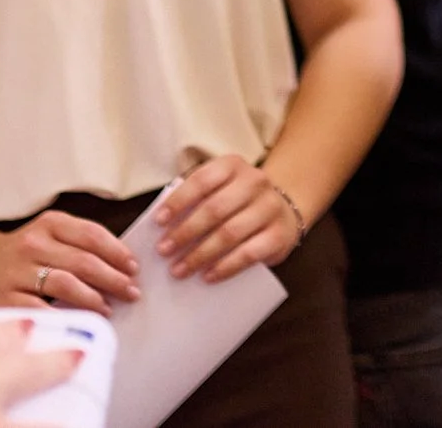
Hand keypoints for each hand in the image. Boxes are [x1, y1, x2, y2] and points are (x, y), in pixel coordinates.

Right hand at [0, 213, 140, 313]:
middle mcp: (32, 244)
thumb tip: (123, 266)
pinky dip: (66, 317)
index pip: (91, 234)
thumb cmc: (23, 255)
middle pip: (83, 261)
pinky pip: (42, 310)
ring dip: (94, 298)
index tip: (134, 268)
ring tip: (109, 308)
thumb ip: (80, 244)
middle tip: (131, 292)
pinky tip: (82, 322)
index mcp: (48, 223)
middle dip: (113, 279)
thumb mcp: (49, 236)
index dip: (117, 252)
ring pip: (65, 284)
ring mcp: (16, 273)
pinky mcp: (5, 301)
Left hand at [153, 155, 303, 281]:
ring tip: (179, 269)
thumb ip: (196, 200)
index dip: (179, 201)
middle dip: (185, 232)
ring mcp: (270, 208)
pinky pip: (249, 254)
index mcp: (233, 165)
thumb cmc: (238, 202)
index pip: (203, 180)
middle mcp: (255, 182)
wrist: (283, 211)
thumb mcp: (219, 189)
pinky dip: (225, 267)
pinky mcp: (280, 235)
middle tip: (164, 251)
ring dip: (200, 254)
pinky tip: (207, 276)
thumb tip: (164, 227)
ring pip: (230, 233)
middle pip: (214, 209)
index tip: (159, 222)